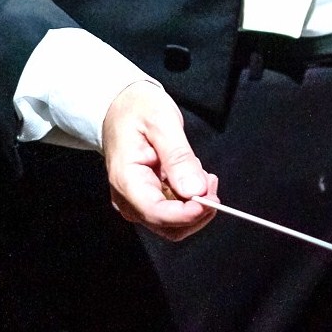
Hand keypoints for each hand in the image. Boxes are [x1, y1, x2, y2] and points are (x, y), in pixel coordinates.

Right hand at [101, 79, 217, 240]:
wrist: (120, 105)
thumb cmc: (137, 109)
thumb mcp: (161, 123)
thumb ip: (178, 157)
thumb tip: (196, 190)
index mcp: (126, 180)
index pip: (157, 213)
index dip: (186, 214)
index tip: (210, 201)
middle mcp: (129, 198)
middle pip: (167, 226)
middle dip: (196, 211)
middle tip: (211, 182)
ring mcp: (137, 201)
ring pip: (172, 223)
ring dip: (195, 206)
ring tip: (203, 174)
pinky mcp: (147, 198)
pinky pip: (172, 210)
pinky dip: (189, 200)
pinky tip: (193, 176)